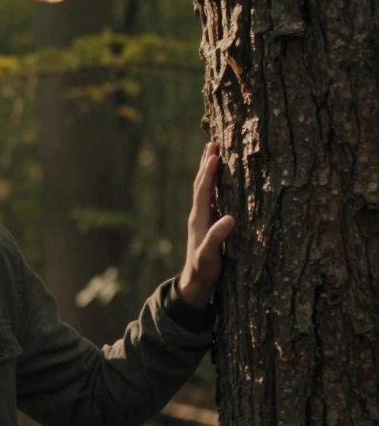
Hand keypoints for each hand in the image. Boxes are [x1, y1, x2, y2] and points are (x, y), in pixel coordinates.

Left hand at [178, 142, 235, 307]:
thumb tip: (229, 218)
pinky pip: (212, 198)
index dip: (208, 173)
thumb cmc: (204, 269)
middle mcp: (199, 215)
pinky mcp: (210, 223)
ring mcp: (204, 218)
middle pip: (201, 184)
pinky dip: (216, 185)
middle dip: (206, 164)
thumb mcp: (210, 255)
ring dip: (209, 171)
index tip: (213, 154)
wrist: (196, 281)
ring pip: (206, 189)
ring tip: (213, 154)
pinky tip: (221, 180)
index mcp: (199, 219)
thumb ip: (217, 238)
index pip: (203, 190)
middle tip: (211, 144)